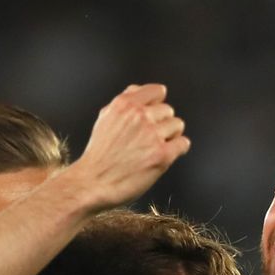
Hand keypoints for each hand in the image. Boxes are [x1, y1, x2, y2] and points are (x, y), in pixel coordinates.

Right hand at [69, 84, 190, 210]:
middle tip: (147, 140)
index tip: (152, 117)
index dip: (156, 105)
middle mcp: (139, 116)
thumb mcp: (105, 119)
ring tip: (154, 149)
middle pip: (168, 110)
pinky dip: (176, 150)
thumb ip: (123, 103)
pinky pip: (183, 144)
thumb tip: (139, 91)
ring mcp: (152, 135)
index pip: (158, 91)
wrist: (92, 183)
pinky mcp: (161, 155)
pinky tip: (163, 157)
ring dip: (169, 137)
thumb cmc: (99, 156)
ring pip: (177, 125)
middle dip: (160, 124)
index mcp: (125, 104)